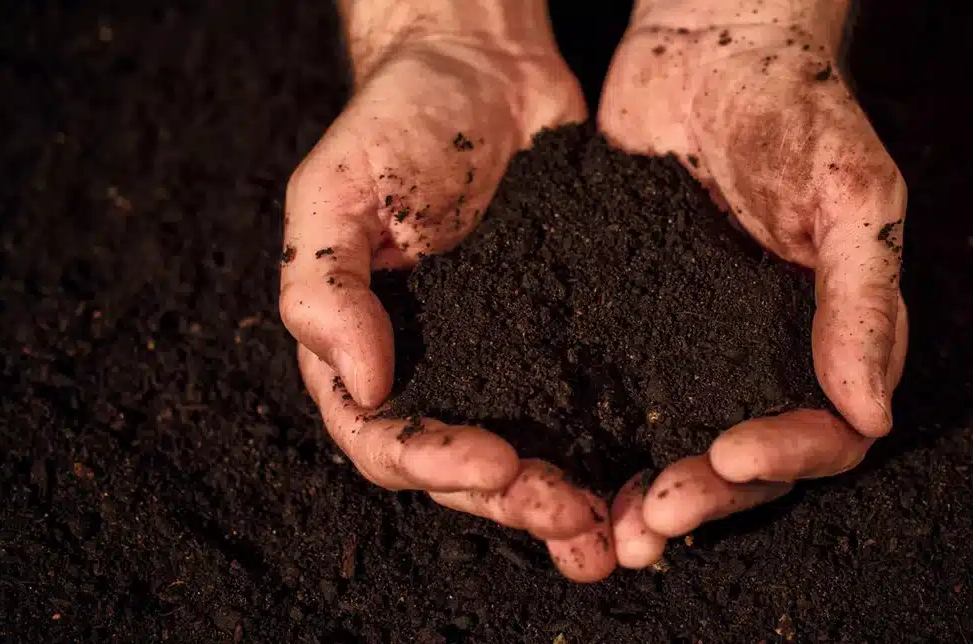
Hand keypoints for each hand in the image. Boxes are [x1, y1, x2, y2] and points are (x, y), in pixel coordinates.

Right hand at [281, 0, 614, 581]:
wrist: (482, 70)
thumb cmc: (394, 122)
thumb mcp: (334, 191)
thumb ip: (326, 287)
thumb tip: (363, 385)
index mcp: (366, 352)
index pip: (385, 440)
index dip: (435, 465)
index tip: (496, 463)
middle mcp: (433, 373)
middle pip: (461, 471)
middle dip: (513, 502)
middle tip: (572, 519)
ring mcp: (501, 363)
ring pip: (526, 459)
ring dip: (563, 505)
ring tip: (612, 535)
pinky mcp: (563, 341)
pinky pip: (582, 410)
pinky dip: (608, 454)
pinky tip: (645, 479)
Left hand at [597, 0, 909, 566]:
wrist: (708, 45)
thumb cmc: (798, 108)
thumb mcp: (851, 193)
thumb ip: (864, 300)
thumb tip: (874, 415)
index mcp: (832, 338)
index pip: (828, 435)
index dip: (784, 458)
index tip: (727, 452)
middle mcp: (766, 358)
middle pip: (748, 464)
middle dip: (704, 499)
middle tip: (647, 522)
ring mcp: (697, 348)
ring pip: (679, 448)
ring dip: (644, 494)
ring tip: (601, 527)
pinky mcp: (633, 327)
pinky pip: (617, 401)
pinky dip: (595, 443)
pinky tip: (557, 466)